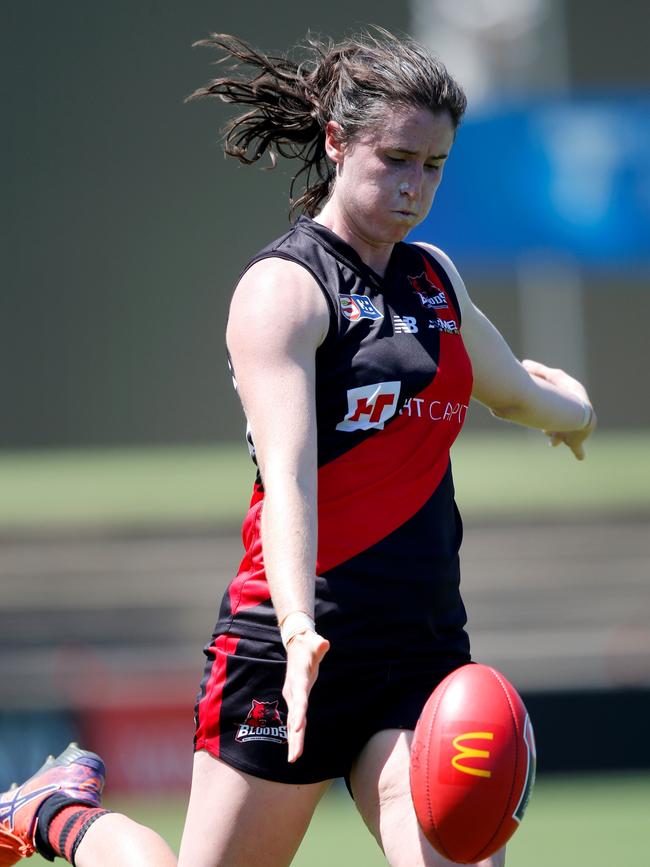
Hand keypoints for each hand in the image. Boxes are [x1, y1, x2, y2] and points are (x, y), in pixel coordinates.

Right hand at [282, 630, 329, 761]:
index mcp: (298, 679)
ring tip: (294, 759)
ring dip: (293, 740)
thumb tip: (324, 643)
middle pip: (295, 716)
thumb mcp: (313, 642)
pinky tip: (295, 747)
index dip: (298, 713)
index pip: (299, 698)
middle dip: (294, 737)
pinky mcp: (294, 699)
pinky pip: (295, 719)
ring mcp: (292, 696)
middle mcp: (293, 690)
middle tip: (294, 757)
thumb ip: (319, 645)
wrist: (296, 645)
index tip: (296, 728)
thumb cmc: (307, 644)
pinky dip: (294, 733)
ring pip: (293, 721)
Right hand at [521, 359, 595, 460]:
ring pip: (567, 433)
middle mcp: (576, 413)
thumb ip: (537, 370)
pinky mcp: (577, 440)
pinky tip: (581, 457)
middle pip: (565, 418)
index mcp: (573, 397)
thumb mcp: (548, 377)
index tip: (546, 400)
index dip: (555, 400)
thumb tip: (524, 364)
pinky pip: (577, 447)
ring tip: (553, 442)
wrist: (576, 411)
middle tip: (546, 428)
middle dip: (555, 423)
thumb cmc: (562, 393)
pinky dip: (578, 451)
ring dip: (559, 437)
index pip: (564, 398)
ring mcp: (577, 428)